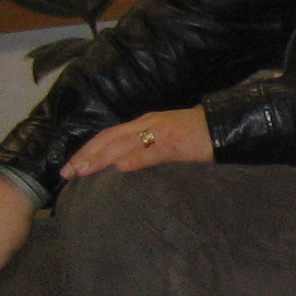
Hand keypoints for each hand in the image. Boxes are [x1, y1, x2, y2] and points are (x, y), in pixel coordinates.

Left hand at [60, 107, 213, 180]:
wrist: (228, 125)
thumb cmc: (200, 136)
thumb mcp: (168, 138)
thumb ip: (147, 147)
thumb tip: (124, 166)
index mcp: (145, 123)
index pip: (108, 135)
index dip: (87, 150)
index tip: (70, 166)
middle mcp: (148, 124)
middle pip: (109, 138)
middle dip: (86, 155)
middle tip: (67, 172)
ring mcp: (162, 132)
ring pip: (124, 144)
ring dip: (101, 158)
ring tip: (83, 171)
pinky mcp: (178, 143)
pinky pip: (153, 151)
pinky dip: (136, 159)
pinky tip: (121, 168)